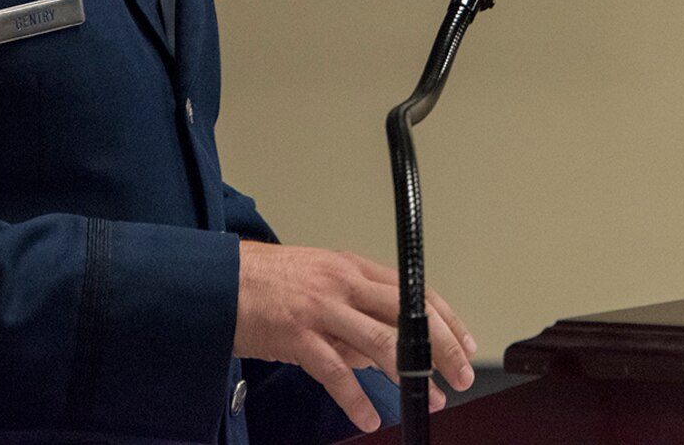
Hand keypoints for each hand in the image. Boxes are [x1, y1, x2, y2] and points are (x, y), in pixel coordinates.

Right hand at [234, 241, 476, 435]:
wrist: (218, 280)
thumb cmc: (267, 282)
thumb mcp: (320, 284)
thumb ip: (354, 315)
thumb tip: (385, 351)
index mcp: (352, 268)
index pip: (413, 289)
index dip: (446, 317)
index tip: (465, 341)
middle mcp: (342, 283)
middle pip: (407, 312)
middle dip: (441, 345)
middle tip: (460, 373)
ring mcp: (320, 308)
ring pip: (379, 339)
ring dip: (410, 373)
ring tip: (429, 396)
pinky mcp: (297, 335)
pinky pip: (335, 371)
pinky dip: (356, 397)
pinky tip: (368, 416)